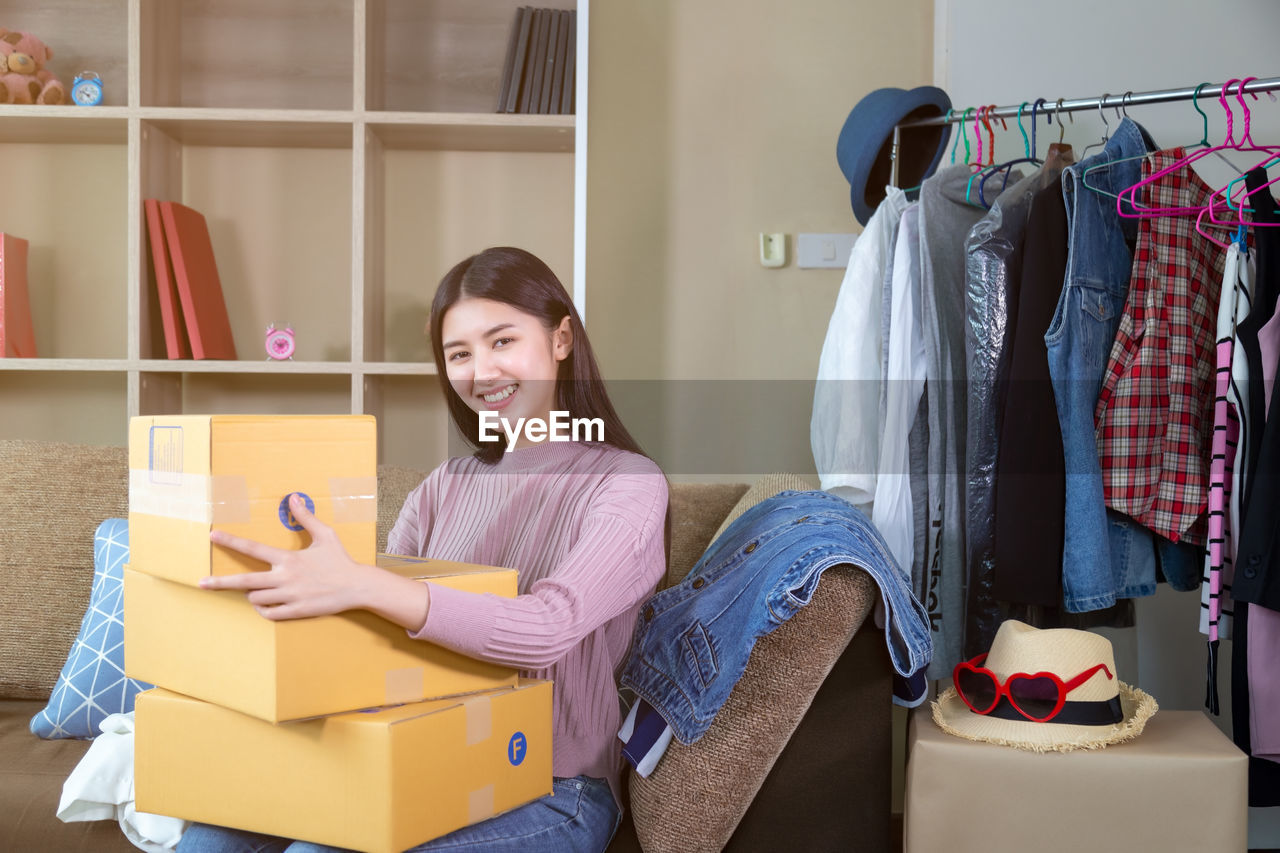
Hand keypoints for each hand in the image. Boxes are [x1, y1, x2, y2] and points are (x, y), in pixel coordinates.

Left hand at [203, 492, 372, 620]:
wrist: (357, 586)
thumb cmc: (340, 560)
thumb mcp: (325, 535)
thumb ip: (306, 518)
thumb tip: (294, 497)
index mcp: (289, 558)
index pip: (253, 548)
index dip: (231, 541)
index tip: (213, 536)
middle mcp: (285, 578)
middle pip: (244, 582)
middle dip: (220, 583)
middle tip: (202, 583)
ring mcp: (289, 596)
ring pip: (255, 598)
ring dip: (251, 594)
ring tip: (254, 589)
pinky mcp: (296, 611)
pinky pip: (269, 613)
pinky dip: (263, 609)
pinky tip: (264, 604)